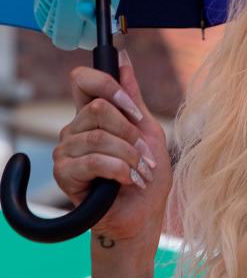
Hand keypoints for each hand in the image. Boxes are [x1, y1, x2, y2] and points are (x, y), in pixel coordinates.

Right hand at [54, 50, 171, 244]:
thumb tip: (123, 59)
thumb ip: (133, 98)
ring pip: (99, 136)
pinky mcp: (65, 174)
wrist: (142, 218)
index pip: (83, 79)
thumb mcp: (149, 133)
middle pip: (98, 108)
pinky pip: (94, 160)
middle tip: (144, 156)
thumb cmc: (147, 178)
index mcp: (93, 116)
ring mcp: (67, 151)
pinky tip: (127, 183)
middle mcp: (75, 129)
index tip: (134, 110)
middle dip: (131, 133)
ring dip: (130, 157)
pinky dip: (120, 171)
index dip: (108, 84)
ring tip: (140, 174)